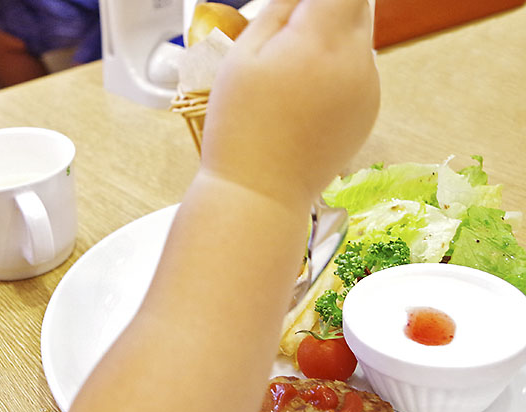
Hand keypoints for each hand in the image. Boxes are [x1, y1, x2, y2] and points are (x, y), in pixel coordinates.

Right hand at [200, 0, 378, 201]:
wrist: (260, 194)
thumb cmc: (240, 128)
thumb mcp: (243, 56)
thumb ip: (280, 10)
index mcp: (322, 41)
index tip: (298, 6)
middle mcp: (357, 61)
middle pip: (356, 4)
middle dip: (325, 8)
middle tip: (286, 37)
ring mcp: (369, 88)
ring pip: (357, 38)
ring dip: (329, 39)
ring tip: (288, 76)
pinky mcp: (369, 111)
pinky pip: (358, 71)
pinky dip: (335, 71)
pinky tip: (303, 101)